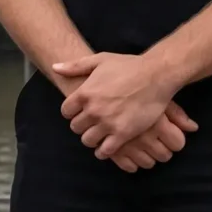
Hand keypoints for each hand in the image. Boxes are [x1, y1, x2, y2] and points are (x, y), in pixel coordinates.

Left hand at [53, 52, 188, 162]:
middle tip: (91, 124)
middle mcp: (93, 110)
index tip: (80, 112)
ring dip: (92, 139)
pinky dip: (104, 151)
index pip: (66, 112)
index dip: (72, 113)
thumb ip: (75, 66)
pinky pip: (105, 151)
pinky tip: (107, 146)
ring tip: (99, 135)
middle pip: (76, 127)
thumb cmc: (129, 66)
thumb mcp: (100, 60)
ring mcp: (107, 123)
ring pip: (88, 141)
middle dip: (82, 126)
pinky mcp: (122, 134)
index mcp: (85, 93)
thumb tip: (55, 68)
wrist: (156, 75)